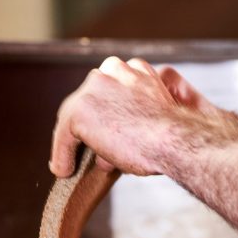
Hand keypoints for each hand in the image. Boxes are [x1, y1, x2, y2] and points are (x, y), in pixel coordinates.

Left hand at [49, 57, 214, 177]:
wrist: (175, 139)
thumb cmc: (172, 136)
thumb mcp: (154, 115)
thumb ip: (133, 117)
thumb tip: (111, 145)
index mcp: (134, 68)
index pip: (108, 89)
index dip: (102, 113)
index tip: (100, 131)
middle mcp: (111, 70)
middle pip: (89, 99)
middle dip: (88, 124)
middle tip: (88, 148)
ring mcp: (93, 89)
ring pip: (75, 115)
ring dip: (76, 139)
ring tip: (74, 162)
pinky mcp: (78, 111)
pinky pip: (63, 136)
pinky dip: (62, 154)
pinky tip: (64, 169)